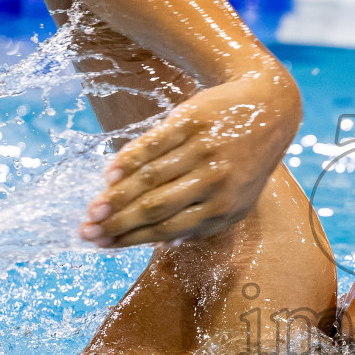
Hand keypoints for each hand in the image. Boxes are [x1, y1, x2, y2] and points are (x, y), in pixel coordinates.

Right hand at [78, 73, 298, 246]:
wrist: (268, 108)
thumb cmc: (244, 163)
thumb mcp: (237, 201)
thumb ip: (203, 224)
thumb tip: (160, 243)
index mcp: (224, 209)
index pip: (169, 229)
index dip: (132, 239)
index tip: (102, 245)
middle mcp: (215, 183)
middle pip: (156, 207)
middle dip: (117, 223)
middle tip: (86, 232)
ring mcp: (203, 151)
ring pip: (150, 178)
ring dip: (116, 196)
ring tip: (92, 209)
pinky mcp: (192, 123)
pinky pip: (154, 144)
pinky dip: (128, 159)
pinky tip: (109, 173)